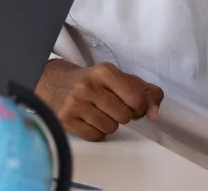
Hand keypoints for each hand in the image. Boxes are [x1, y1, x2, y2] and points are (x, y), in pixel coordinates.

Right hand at [36, 60, 162, 141]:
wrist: (53, 83)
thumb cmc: (91, 82)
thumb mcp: (118, 78)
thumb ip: (144, 92)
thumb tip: (155, 113)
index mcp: (104, 71)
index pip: (137, 99)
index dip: (139, 106)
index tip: (130, 103)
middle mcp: (88, 86)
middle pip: (125, 116)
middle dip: (122, 114)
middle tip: (110, 106)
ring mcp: (75, 104)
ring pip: (111, 128)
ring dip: (108, 123)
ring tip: (97, 111)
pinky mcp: (66, 119)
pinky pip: (95, 137)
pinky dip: (96, 132)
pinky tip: (88, 120)